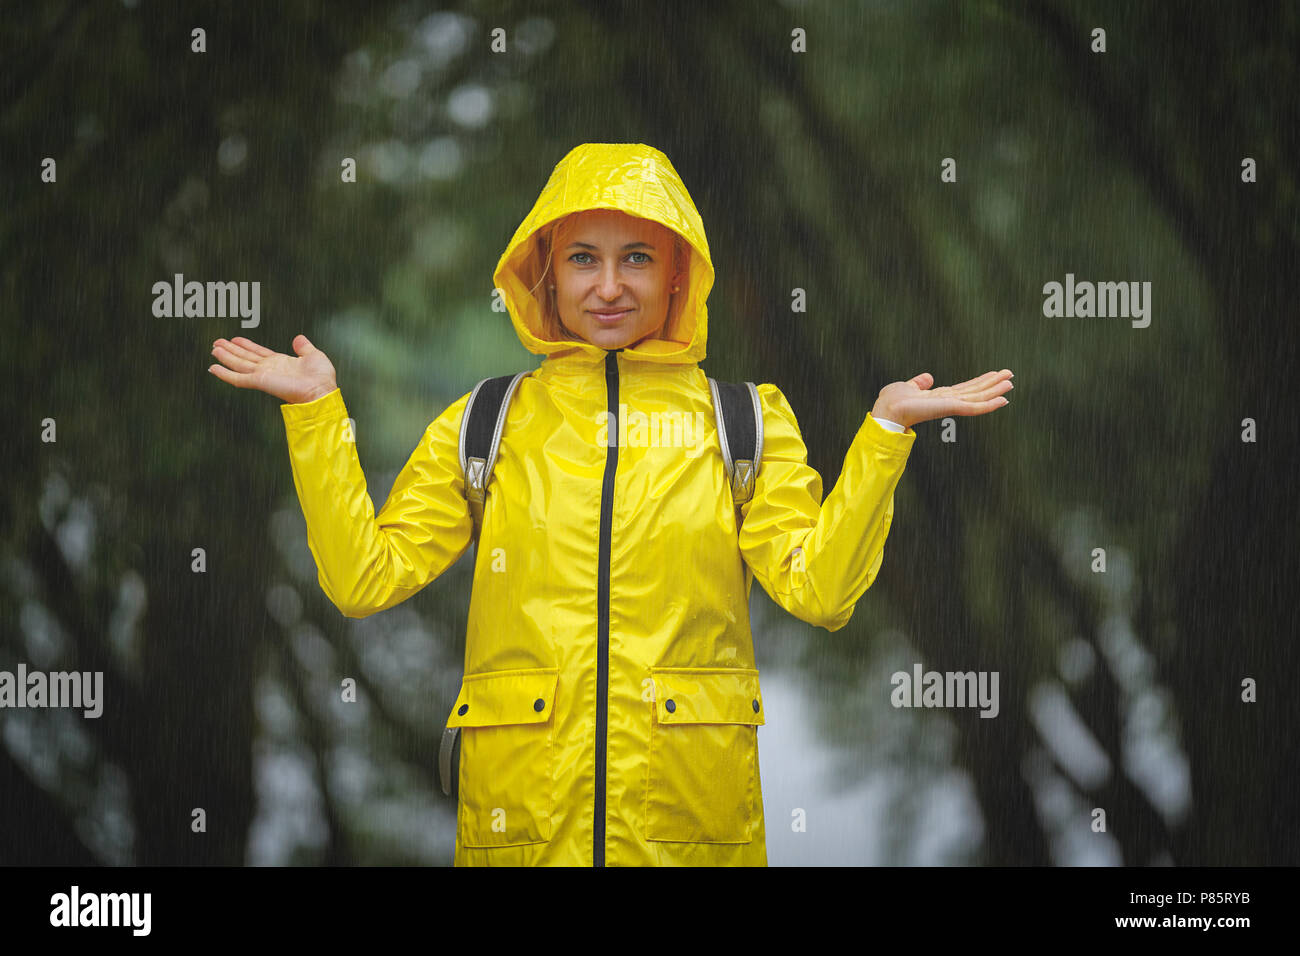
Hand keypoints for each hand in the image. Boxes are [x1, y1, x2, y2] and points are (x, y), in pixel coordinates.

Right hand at [208, 334, 337, 404]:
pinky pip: (238, 378)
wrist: (321, 390)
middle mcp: (269, 369)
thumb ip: (304, 347)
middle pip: (245, 358)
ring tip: (213, 349)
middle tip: (216, 342)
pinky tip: (213, 368)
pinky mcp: (259, 382)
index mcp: (280, 363)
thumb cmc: (321, 377)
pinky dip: (225, 374)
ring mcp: (263, 376)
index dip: (247, 345)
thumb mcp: (313, 355)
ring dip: (225, 357)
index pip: (258, 353)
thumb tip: (298, 338)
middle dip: (231, 350)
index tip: (235, 339)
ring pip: (239, 365)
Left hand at [871, 369, 1012, 428]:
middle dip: (992, 384)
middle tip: (1010, 375)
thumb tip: (928, 377)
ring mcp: (950, 406)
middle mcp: (948, 402)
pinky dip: (989, 405)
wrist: (888, 411)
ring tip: (1011, 382)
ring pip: (978, 398)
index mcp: (939, 397)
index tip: (994, 374)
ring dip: (995, 390)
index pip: (964, 389)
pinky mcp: (950, 408)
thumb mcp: (908, 386)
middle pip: (975, 392)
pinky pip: (974, 407)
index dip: (980, 381)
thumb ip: (919, 383)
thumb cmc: (892, 401)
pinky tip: (1003, 400)